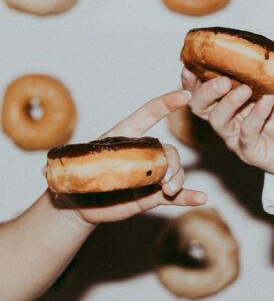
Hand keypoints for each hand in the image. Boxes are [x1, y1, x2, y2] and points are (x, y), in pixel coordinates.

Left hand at [62, 90, 206, 224]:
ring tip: (170, 192)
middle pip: (168, 149)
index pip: (147, 115)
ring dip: (179, 180)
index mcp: (125, 138)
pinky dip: (188, 196)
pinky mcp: (152, 196)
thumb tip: (45, 167)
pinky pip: (176, 195)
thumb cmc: (76, 179)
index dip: (165, 104)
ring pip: (174, 171)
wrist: (79, 205)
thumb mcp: (72, 167)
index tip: (183, 95)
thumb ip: (66, 164)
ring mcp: (149, 175)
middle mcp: (142, 154)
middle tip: (165, 182)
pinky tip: (202, 199)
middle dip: (173, 162)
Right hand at [181, 67, 273, 176]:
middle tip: (222, 81)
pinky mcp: (249, 151)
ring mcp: (236, 136)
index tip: (190, 67)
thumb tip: (252, 49)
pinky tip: (268, 102)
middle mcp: (228, 118)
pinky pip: (245, 134)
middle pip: (200, 107)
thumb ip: (265, 68)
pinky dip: (256, 116)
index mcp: (230, 99)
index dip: (192, 80)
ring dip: (229, 102)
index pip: (202, 89)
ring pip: (218, 121)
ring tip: (245, 90)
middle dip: (206, 92)